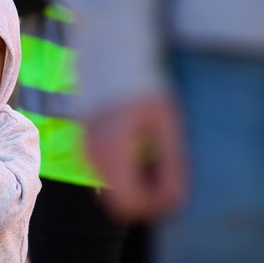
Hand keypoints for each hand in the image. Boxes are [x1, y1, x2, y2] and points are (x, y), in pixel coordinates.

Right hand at [85, 93, 187, 221]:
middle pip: (122, 203)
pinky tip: (140, 149)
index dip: (157, 203)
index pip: (132, 205)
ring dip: (138, 184)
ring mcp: (86, 152)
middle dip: (149, 195)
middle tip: (168, 169)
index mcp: (113, 151)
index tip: (175, 186)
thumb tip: (177, 200)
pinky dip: (126, 173)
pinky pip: (107, 176)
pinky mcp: (86, 148)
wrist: (111, 57)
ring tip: (155, 153)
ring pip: (114, 191)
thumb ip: (173, 164)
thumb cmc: (143, 86)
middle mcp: (94, 156)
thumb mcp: (168, 124)